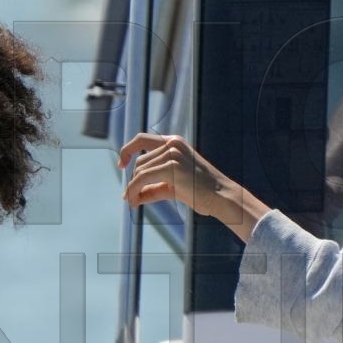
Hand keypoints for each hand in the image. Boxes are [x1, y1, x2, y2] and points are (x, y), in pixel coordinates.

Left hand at [119, 133, 269, 242]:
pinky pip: (142, 179)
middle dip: (133, 181)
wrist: (221, 197)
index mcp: (174, 142)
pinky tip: (134, 202)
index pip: (141, 139)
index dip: (127, 150)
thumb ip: (153, 186)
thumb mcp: (172, 185)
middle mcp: (172, 144)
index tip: (121, 164)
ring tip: (134, 202)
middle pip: (139, 162)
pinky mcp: (172, 167)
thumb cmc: (200, 192)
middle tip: (131, 198)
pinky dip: (134, 190)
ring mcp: (173, 154)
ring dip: (132, 188)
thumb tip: (129, 196)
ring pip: (139, 171)